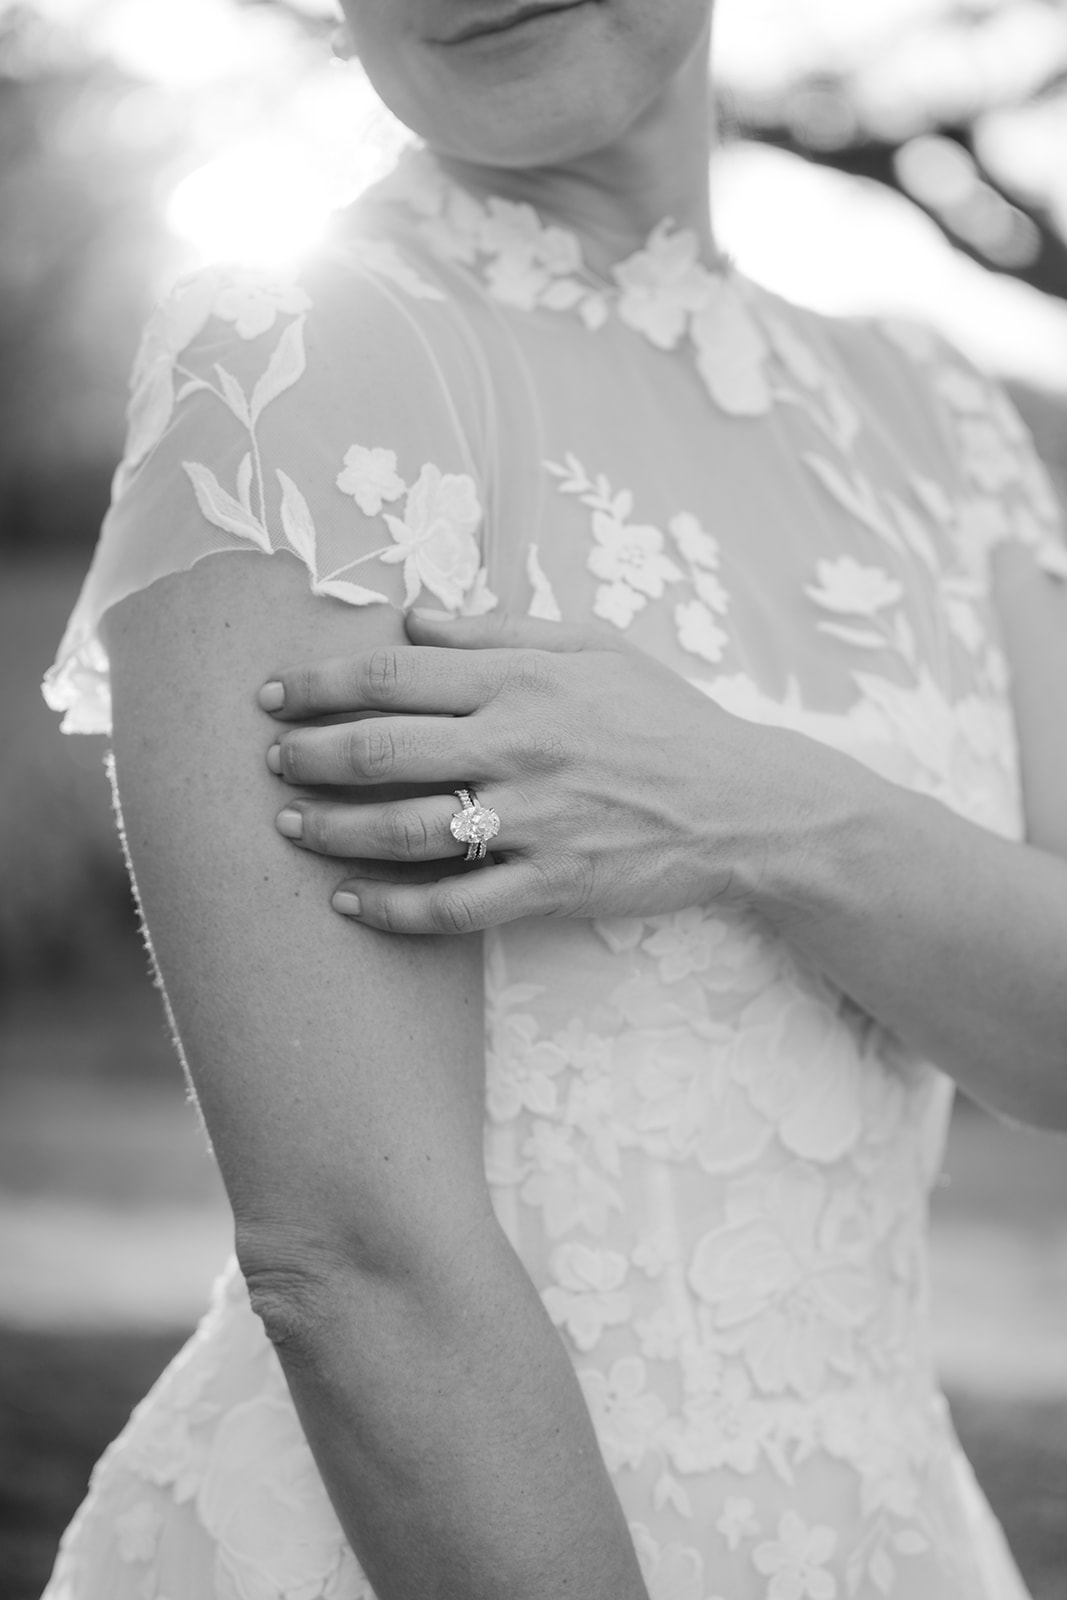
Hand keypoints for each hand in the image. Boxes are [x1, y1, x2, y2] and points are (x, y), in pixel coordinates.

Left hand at [259, 610, 824, 933]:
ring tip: (288, 825)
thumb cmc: (665, 716)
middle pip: (381, 749)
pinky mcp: (552, 885)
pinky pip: (453, 905)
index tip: (273, 693)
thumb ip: (497, 630)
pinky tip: (347, 901)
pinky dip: (391, 907)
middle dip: (307, 755)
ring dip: (333, 828)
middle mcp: (519, 745)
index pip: (392, 675)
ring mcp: (535, 821)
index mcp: (523, 679)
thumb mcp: (593, 646)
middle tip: (268, 761)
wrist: (742, 803)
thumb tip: (411, 616)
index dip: (319, 683)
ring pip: (405, 828)